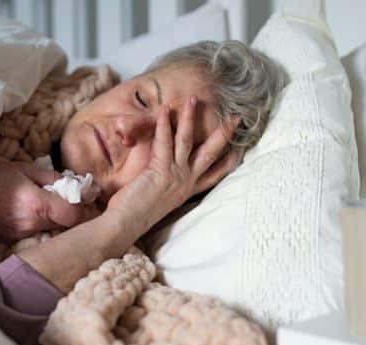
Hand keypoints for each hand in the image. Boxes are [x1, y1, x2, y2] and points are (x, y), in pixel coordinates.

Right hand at [0, 161, 100, 242]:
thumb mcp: (24, 169)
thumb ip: (52, 178)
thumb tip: (75, 185)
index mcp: (37, 206)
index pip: (75, 216)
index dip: (83, 207)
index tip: (82, 198)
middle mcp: (31, 225)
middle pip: (65, 226)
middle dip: (69, 213)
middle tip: (66, 199)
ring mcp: (19, 236)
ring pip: (50, 231)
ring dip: (53, 220)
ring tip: (45, 204)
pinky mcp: (9, 241)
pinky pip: (33, 234)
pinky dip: (37, 225)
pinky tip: (29, 213)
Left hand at [106, 96, 241, 236]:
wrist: (125, 226)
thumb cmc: (136, 215)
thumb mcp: (158, 198)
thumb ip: (166, 185)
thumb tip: (163, 175)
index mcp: (187, 191)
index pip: (215, 175)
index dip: (228, 161)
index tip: (239, 149)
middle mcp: (186, 183)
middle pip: (211, 154)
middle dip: (225, 135)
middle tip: (237, 118)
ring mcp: (176, 176)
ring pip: (188, 141)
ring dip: (191, 118)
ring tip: (193, 99)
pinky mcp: (161, 171)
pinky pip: (165, 142)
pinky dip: (165, 125)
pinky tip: (166, 109)